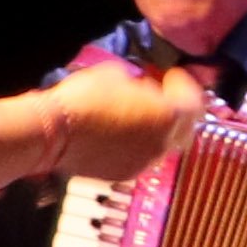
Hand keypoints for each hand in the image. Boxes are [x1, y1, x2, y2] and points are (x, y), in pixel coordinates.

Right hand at [45, 59, 202, 178]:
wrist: (52, 131)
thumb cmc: (84, 98)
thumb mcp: (118, 73)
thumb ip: (141, 81)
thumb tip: (142, 85)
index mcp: (168, 117)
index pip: (194, 102)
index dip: (184, 85)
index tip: (172, 76)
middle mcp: (162, 144)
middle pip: (185, 127)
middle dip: (177, 111)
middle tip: (162, 96)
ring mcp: (144, 162)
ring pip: (163, 144)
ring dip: (157, 129)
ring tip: (138, 114)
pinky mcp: (124, 174)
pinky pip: (141, 156)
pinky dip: (139, 144)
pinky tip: (121, 132)